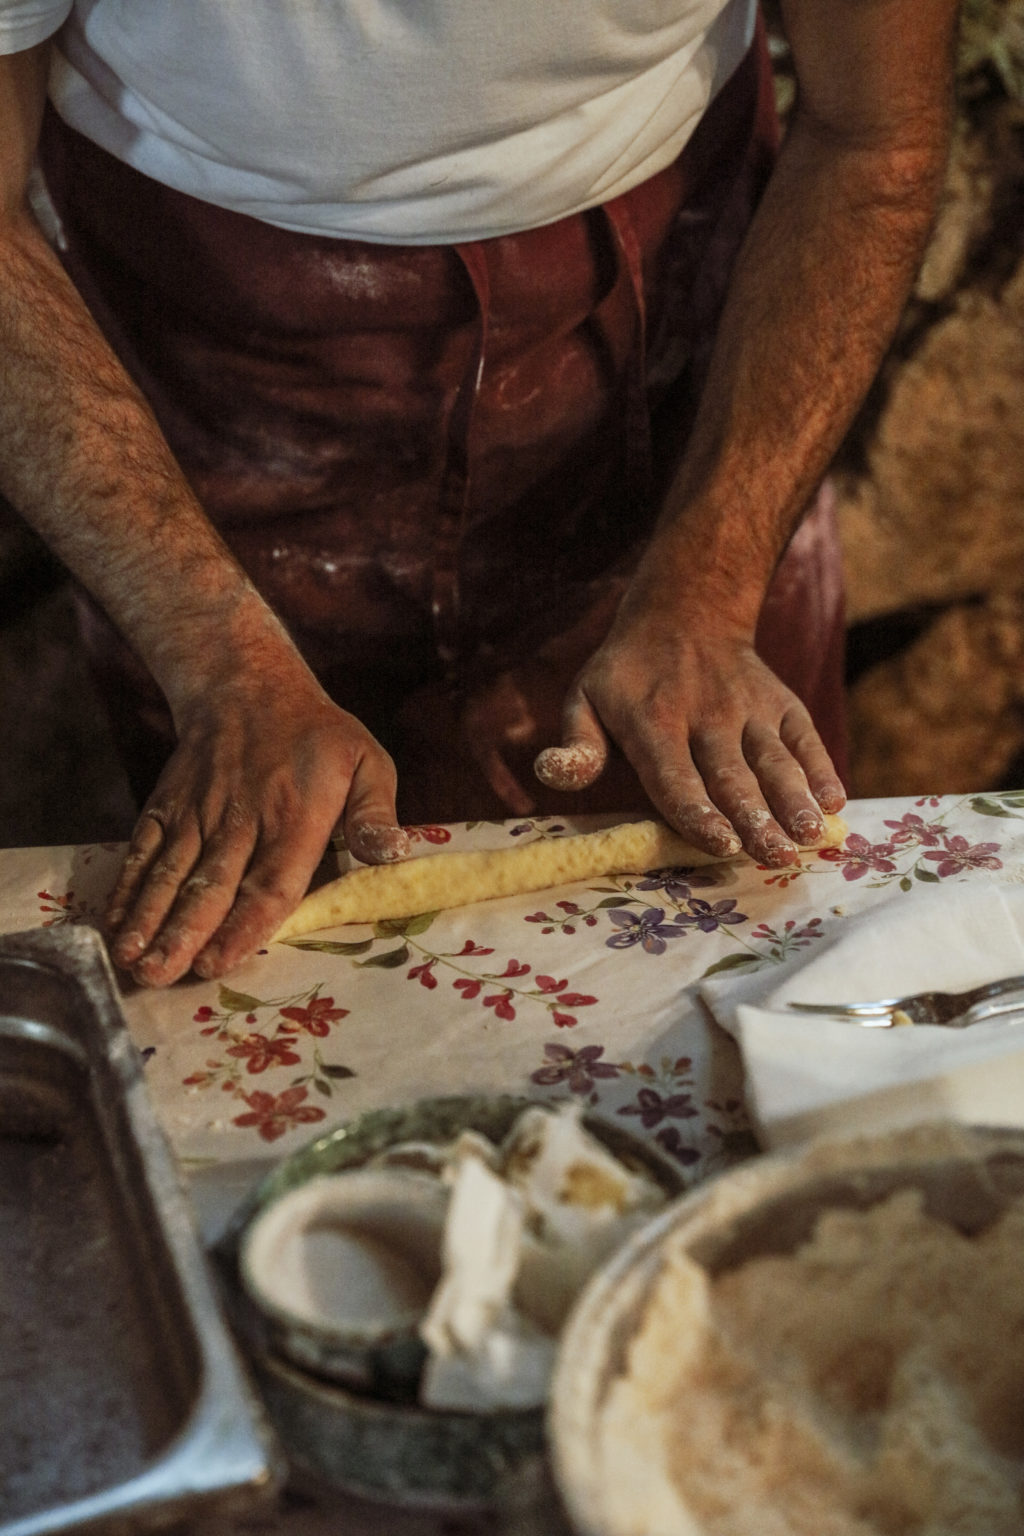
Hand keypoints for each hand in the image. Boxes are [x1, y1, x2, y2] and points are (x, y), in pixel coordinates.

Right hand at [104, 666, 408, 986]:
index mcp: (296, 816)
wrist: (246, 684)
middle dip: (184, 934)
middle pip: (210, 885)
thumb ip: (375, 815)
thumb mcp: (366, 762)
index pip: (269, 882)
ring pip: (170, 872)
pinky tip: (114, 923)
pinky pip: (144, 849)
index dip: (243, 926)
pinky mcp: (167, 806)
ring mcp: (198, 813)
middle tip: (162, 977)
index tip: (218, 962)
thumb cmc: (317, 737)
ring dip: (149, 919)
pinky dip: (127, 887)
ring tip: (133, 961)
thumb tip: (394, 855)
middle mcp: (241, 818)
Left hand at [533, 611, 845, 866]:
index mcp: (654, 722)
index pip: (675, 774)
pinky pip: (804, 737)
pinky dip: (821, 768)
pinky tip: (835, 803)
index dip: (697, 810)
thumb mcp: (586, 699)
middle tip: (778, 856)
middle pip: (733, 775)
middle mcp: (706, 716)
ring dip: (796, 799)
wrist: (686, 610)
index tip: (721, 843)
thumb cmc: (627, 675)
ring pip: (774, 759)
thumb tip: (550, 774)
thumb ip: (577, 744)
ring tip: (812, 836)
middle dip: (758, 818)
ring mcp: (749, 709)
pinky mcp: (781, 704)